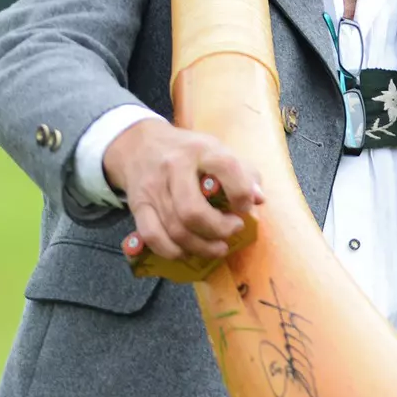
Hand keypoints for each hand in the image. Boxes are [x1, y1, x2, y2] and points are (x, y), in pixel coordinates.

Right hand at [103, 119, 262, 261]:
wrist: (139, 144)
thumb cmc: (189, 152)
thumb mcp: (218, 151)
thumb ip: (244, 173)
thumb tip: (259, 199)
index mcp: (202, 150)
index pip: (226, 168)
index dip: (241, 193)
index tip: (245, 208)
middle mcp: (174, 167)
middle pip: (193, 211)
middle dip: (219, 229)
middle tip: (233, 230)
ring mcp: (153, 188)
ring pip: (175, 229)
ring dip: (201, 246)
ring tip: (218, 247)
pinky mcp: (138, 205)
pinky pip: (152, 236)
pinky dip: (172, 251)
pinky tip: (188, 252)